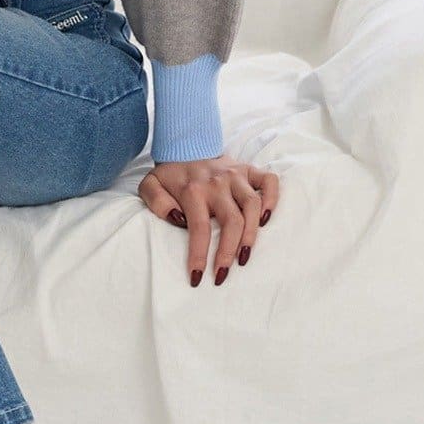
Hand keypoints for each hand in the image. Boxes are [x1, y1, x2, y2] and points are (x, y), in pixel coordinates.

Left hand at [138, 153, 278, 286]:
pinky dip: (272, 199)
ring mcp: (236, 175)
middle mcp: (218, 182)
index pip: (199, 227)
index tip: (197, 277)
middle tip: (222, 275)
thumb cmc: (170, 174)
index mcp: (193, 189)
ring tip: (244, 258)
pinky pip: (269, 181)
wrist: (186, 146)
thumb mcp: (150, 185)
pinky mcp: (249, 170)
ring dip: (252, 235)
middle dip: (228, 252)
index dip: (199, 255)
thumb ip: (156, 201)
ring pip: (253, 205)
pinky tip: (266, 220)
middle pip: (232, 221)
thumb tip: (176, 219)